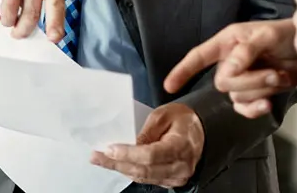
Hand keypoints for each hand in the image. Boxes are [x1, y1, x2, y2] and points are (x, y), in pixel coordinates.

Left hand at [90, 103, 204, 187]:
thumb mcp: (164, 114)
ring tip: (101, 160)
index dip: (128, 153)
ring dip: (120, 169)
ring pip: (144, 177)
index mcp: (181, 146)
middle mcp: (180, 166)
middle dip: (117, 164)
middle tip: (97, 156)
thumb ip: (147, 130)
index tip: (109, 148)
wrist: (199, 130)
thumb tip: (131, 143)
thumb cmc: (182, 119)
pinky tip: (117, 164)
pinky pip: (148, 179)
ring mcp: (176, 177)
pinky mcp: (171, 181)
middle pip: (144, 170)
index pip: (151, 155)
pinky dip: (130, 171)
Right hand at [164, 19, 296, 118]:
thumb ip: (246, 51)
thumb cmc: (290, 34)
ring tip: (281, 77)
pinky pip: (245, 109)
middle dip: (249, 81)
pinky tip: (267, 104)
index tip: (169, 86)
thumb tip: (228, 70)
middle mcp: (232, 61)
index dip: (183, 70)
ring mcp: (244, 79)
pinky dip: (255, 109)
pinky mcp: (258, 93)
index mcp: (228, 42)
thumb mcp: (268, 35)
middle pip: (222, 82)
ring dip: (261, 90)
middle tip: (272, 73)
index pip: (199, 56)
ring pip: (236, 96)